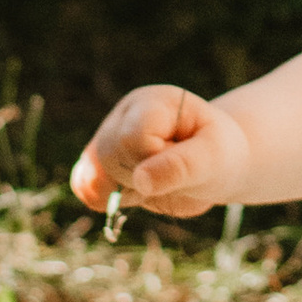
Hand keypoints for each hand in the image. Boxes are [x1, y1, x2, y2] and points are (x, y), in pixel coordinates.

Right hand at [71, 86, 254, 221]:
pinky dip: (109, 199)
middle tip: (173, 173)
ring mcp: (107, 137)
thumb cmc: (217, 154)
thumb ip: (180, 166)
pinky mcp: (99, 162)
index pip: (132, 137)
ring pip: (93, 173)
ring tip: (157, 181)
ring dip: (127, 191)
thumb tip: (140, 181)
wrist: (211, 163)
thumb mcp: (213, 158)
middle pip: (109, 155)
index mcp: (153, 102)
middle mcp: (124, 114)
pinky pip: (84, 185)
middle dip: (142, 178)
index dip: (154, 160)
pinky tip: (135, 192)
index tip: (183, 162)